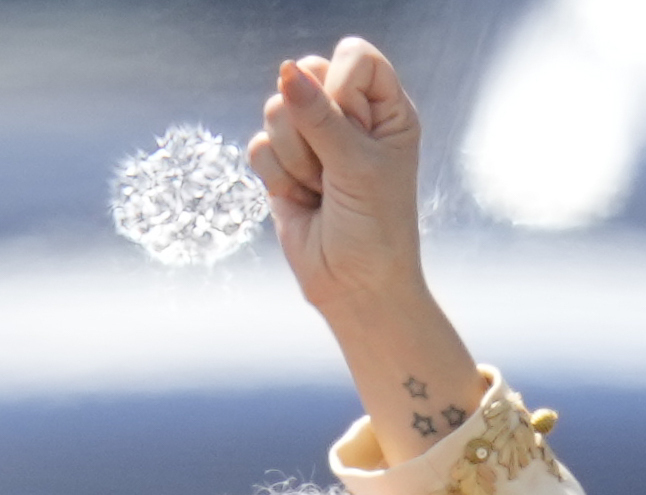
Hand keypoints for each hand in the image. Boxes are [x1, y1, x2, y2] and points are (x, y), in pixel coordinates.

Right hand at [251, 40, 427, 318]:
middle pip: (307, 74)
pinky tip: (303, 199)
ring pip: (276, 109)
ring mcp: (313, 137)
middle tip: (338, 166)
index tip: (352, 126)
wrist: (354, 286)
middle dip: (313, 125)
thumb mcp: (357, 166)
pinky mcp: (282, 162)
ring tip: (323, 189)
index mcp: (386, 110)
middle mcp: (350, 116)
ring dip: (297, 157)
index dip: (344, 85)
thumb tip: (285, 71)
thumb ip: (320, 117)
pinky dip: (278, 176)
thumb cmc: (375, 228)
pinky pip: (259, 144)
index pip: (356, 56)